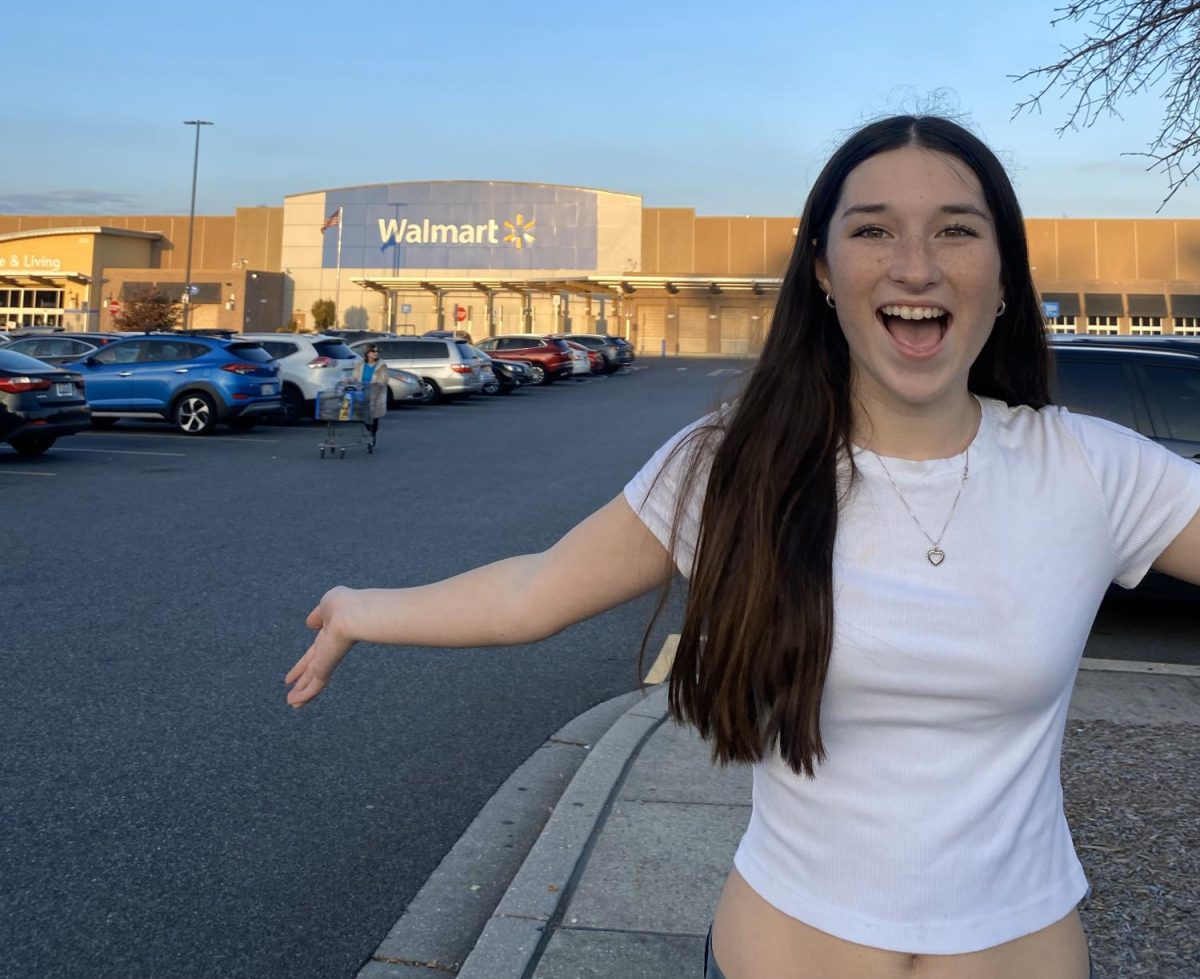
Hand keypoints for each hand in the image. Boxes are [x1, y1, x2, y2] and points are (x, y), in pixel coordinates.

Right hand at [285, 586, 358, 707]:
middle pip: (313, 670)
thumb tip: (310, 623)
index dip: (303, 662)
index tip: (296, 671)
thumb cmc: (344, 604)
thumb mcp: (327, 604)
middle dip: (303, 681)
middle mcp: (329, 650)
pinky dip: (304, 695)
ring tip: (292, 705)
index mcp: (329, 635)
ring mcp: (328, 660)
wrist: (353, 612)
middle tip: (295, 694)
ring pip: (314, 681)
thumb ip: (318, 615)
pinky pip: (314, 686)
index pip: (314, 652)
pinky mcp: (327, 668)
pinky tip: (294, 702)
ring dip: (302, 694)